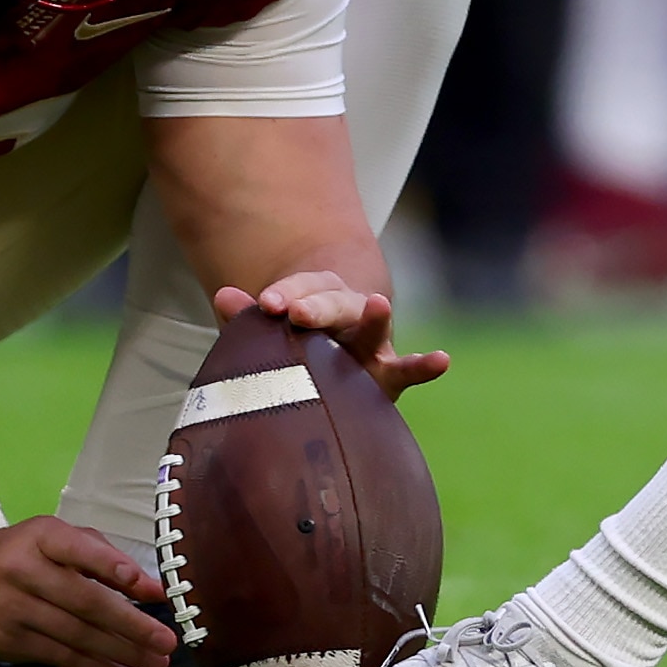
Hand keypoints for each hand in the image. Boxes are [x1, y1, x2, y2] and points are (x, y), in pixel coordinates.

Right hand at [0, 516, 173, 666]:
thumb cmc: (19, 553)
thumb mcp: (53, 538)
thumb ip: (101, 556)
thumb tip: (150, 590)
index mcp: (40, 536)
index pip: (82, 551)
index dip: (118, 570)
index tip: (154, 591)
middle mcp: (23, 570)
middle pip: (84, 601)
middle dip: (130, 624)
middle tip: (166, 641)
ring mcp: (11, 609)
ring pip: (75, 635)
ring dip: (120, 652)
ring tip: (155, 663)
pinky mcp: (6, 642)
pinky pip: (59, 657)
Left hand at [217, 273, 448, 402]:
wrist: (328, 375)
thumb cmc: (290, 355)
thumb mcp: (269, 336)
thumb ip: (248, 321)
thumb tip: (223, 295)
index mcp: (314, 302)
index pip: (302, 290)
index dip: (285, 294)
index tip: (265, 304)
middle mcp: (346, 316)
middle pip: (335, 303)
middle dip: (318, 306)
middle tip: (297, 312)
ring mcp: (370, 345)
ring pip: (372, 327)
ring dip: (375, 317)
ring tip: (379, 304)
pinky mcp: (388, 377)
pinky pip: (408, 370)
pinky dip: (425, 365)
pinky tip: (443, 360)